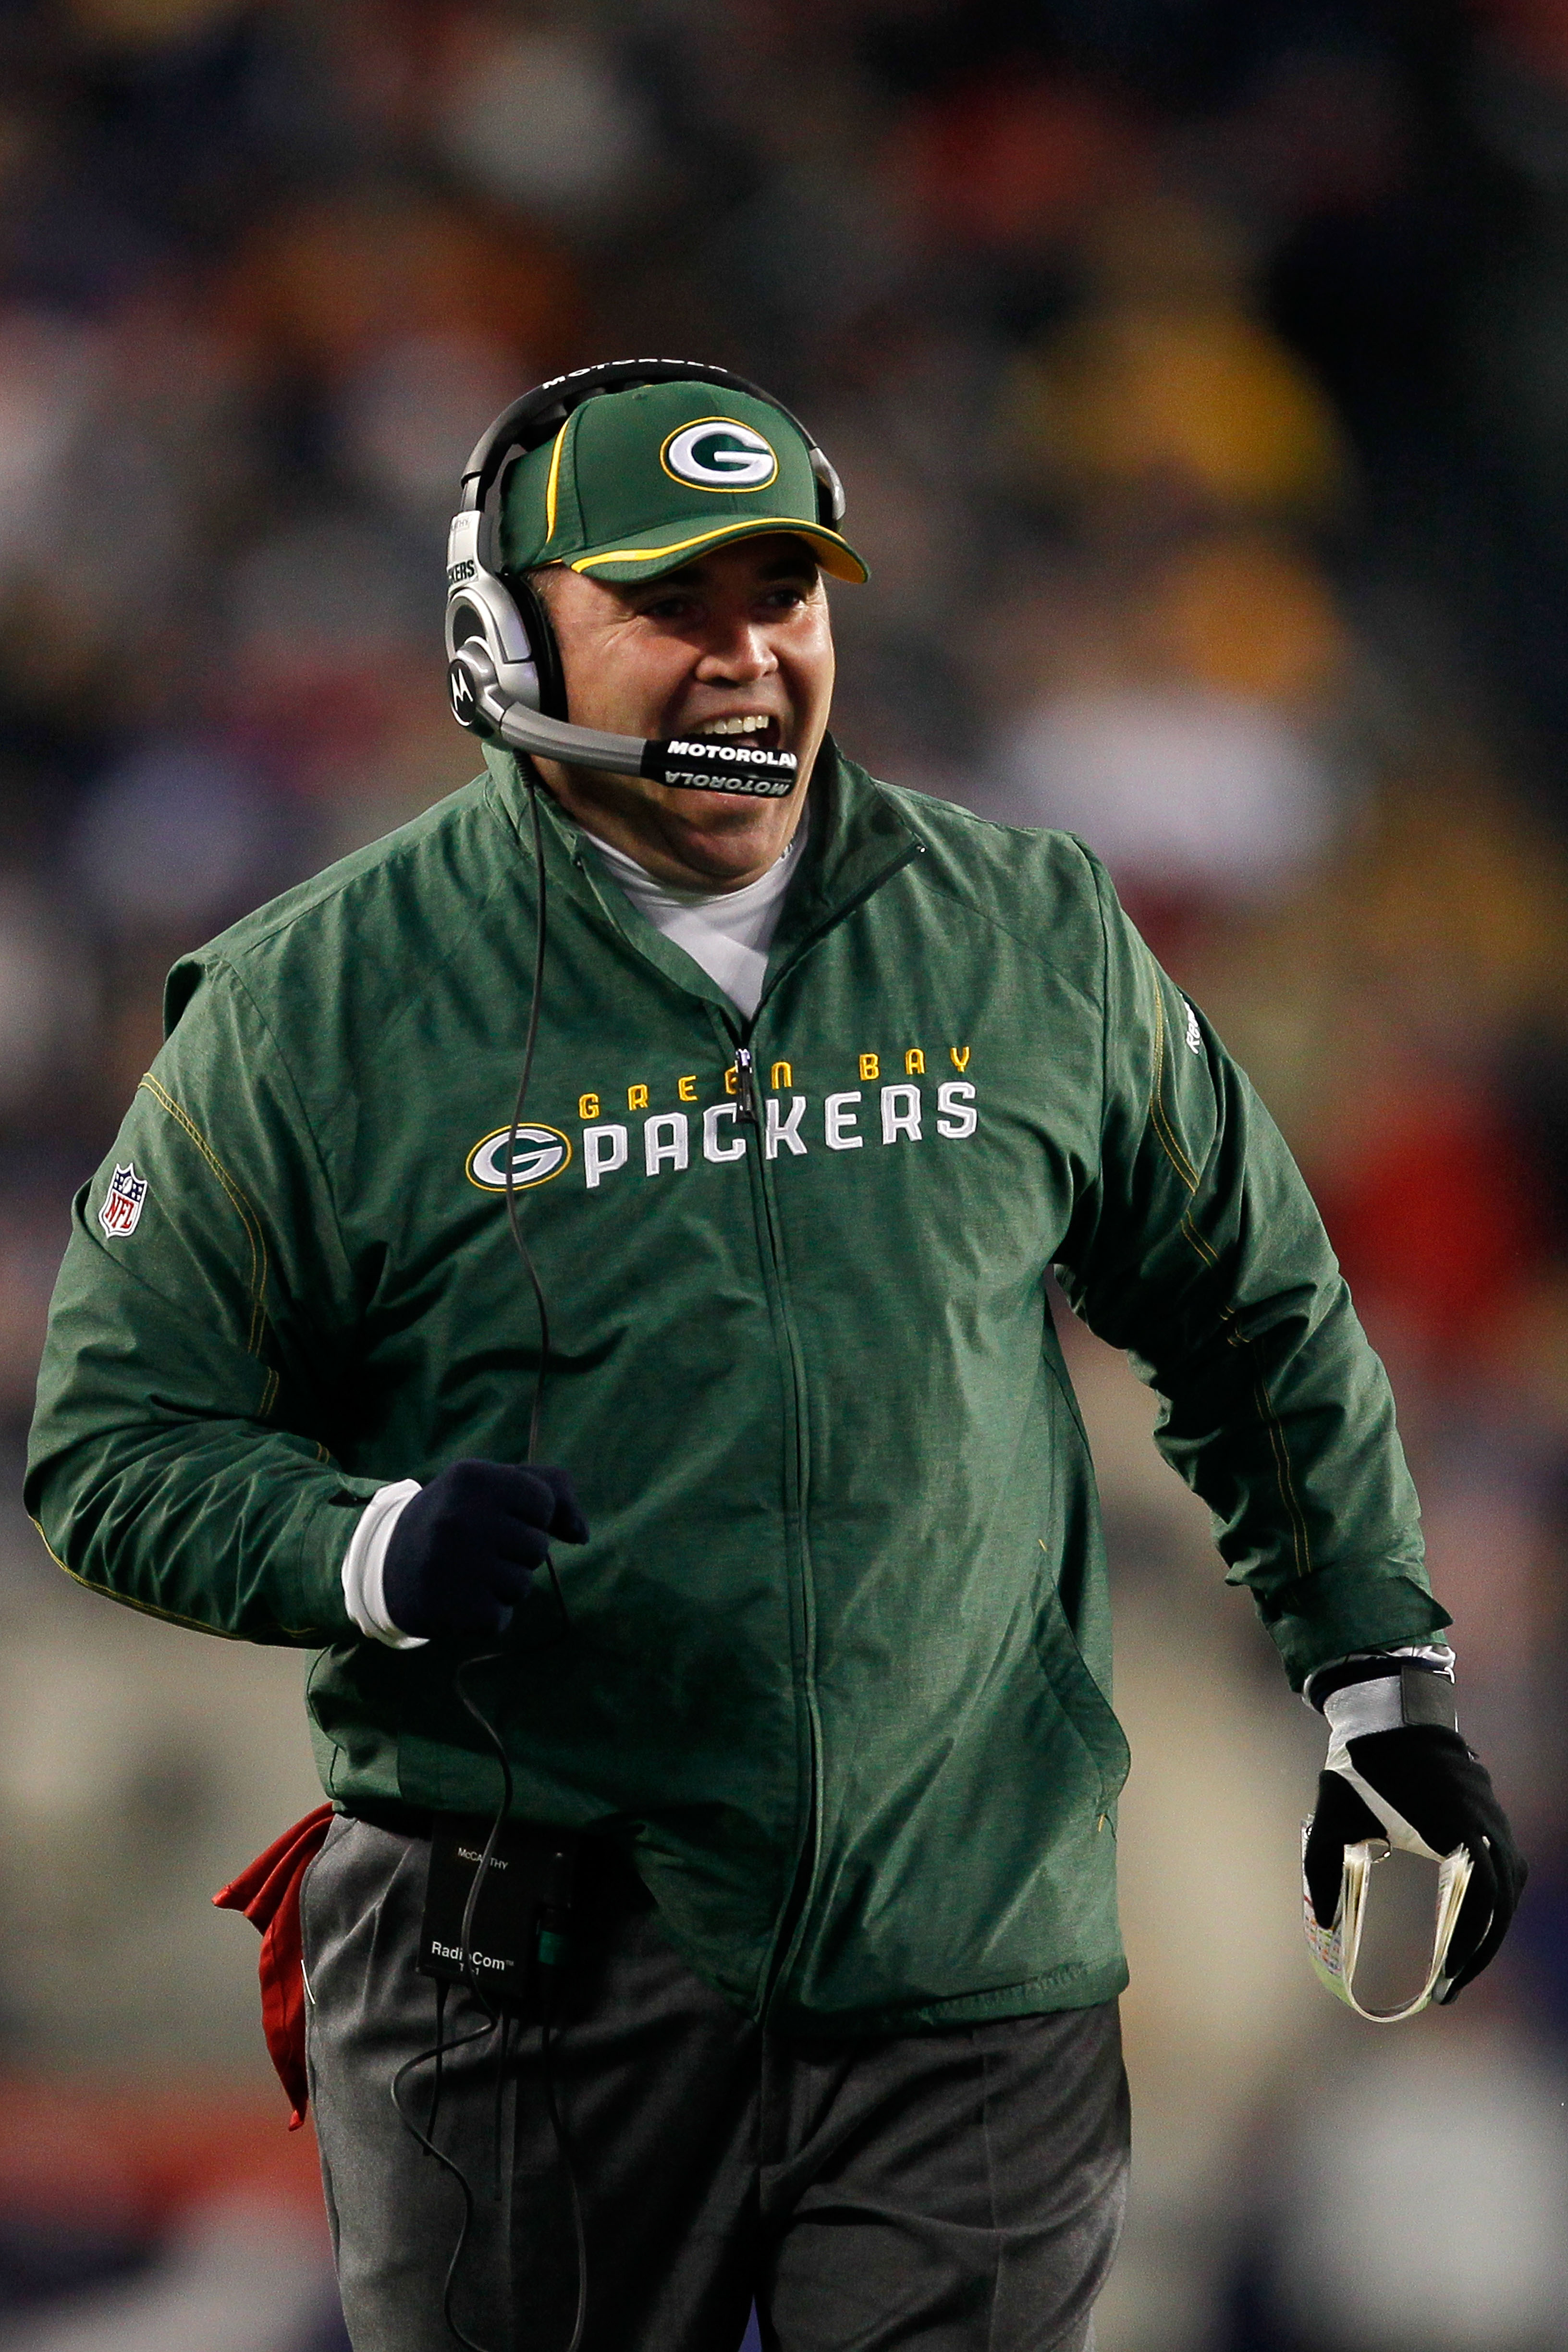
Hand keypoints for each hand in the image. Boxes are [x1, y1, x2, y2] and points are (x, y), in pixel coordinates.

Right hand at [382, 1459, 588, 1638]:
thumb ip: (550, 1492)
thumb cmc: (456, 1519)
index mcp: (473, 1478)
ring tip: (467, 1574)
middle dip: (517, 1553)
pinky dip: (486, 1615)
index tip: (498, 1517)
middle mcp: (460, 1518)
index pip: (543, 1503)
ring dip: (502, 1586)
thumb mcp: (494, 1487)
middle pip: (537, 1547)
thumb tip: (582, 1535)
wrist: (384, 1564)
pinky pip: (500, 1618)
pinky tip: (459, 1599)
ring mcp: (453, 1565)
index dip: (530, 1516)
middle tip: (478, 1550)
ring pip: (522, 1585)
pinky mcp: (450, 1609)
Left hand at [1304, 1724, 1525, 2000]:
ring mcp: (1492, 1815)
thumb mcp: (1333, 1818)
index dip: (1468, 1950)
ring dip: (1490, 1925)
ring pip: (1510, 1883)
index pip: (1480, 1905)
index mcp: (1455, 1831)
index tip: (1447, 1982)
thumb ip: (1324, 1868)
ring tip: (1462, 1960)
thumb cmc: (1360, 1766)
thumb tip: (1321, 1919)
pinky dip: (1494, 1893)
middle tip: (1451, 1987)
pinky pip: (1505, 1860)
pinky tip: (1471, 1914)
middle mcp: (1484, 1825)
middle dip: (1479, 1951)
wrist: (1388, 1711)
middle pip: (1502, 1903)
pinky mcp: (1488, 1808)